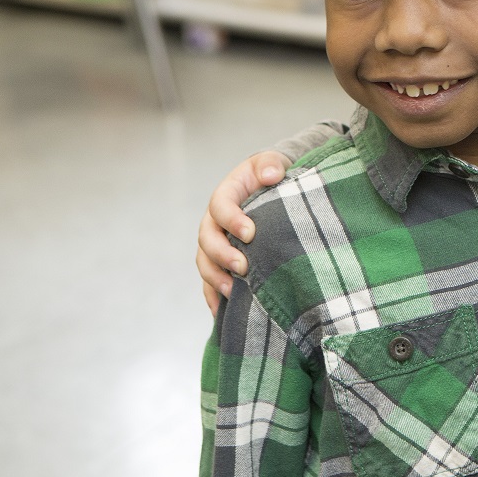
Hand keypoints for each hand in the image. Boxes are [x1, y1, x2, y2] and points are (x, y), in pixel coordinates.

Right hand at [197, 151, 290, 315]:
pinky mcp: (222, 261)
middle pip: (207, 239)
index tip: (250, 233)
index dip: (231, 220)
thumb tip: (272, 174)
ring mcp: (216, 243)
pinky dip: (212, 297)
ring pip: (204, 262)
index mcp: (226, 196)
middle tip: (243, 267)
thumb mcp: (272, 163)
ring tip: (232, 291)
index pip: (219, 207)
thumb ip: (270, 164)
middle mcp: (215, 221)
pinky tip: (220, 312)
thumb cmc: (272, 176)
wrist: (272, 189)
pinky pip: (209, 281)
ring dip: (215, 278)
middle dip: (222, 255)